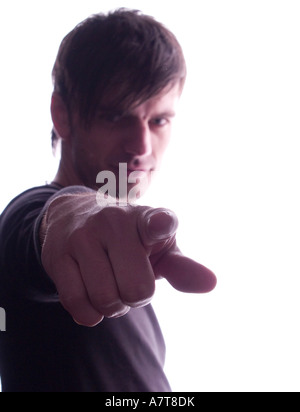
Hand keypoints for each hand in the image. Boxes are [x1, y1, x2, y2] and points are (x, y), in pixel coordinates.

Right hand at [41, 193, 216, 325]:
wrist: (75, 217)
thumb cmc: (129, 239)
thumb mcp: (159, 247)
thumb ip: (182, 267)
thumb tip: (212, 283)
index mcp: (147, 218)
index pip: (157, 222)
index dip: (161, 226)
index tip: (161, 226)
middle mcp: (114, 221)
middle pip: (136, 290)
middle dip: (136, 298)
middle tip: (129, 282)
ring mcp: (83, 236)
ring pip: (105, 299)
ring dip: (113, 307)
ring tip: (111, 287)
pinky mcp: (58, 254)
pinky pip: (77, 304)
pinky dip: (90, 313)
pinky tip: (91, 297)